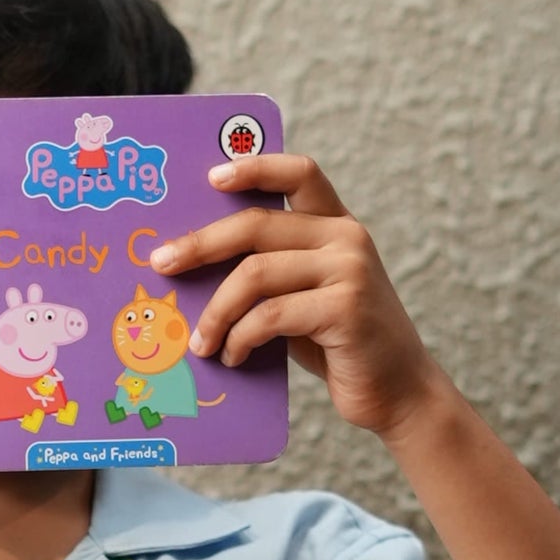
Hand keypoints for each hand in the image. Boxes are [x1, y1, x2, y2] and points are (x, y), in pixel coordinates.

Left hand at [147, 155, 444, 437]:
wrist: (398, 392)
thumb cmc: (339, 347)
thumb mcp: (305, 299)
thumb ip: (271, 275)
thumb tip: (196, 270)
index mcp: (337, 226)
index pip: (300, 173)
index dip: (254, 166)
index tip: (211, 178)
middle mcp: (346, 238)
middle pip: (256, 224)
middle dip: (200, 245)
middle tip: (161, 264)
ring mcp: (349, 271)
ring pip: (255, 274)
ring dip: (216, 312)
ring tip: (201, 343)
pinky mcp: (345, 310)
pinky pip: (269, 316)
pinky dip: (240, 339)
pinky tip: (233, 357)